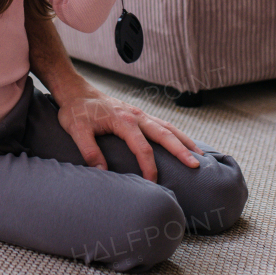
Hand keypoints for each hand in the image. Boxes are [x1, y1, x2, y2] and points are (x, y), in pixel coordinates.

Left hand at [51, 77, 202, 181]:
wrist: (76, 91)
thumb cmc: (76, 110)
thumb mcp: (76, 131)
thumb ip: (90, 151)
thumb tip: (103, 173)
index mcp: (124, 121)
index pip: (142, 148)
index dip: (149, 167)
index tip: (152, 183)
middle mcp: (136, 115)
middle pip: (165, 134)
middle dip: (181, 150)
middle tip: (196, 165)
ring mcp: (139, 114)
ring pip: (168, 126)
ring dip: (184, 140)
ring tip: (200, 154)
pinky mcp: (138, 114)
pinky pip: (162, 123)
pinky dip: (175, 133)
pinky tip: (181, 141)